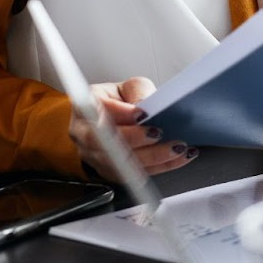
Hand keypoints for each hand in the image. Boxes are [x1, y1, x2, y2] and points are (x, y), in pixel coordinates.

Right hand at [68, 76, 195, 179]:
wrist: (111, 121)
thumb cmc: (118, 102)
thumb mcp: (128, 87)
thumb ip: (137, 92)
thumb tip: (145, 104)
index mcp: (86, 106)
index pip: (99, 109)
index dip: (121, 113)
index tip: (142, 113)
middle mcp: (84, 133)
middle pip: (105, 142)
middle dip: (135, 139)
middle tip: (159, 133)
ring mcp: (93, 155)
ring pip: (120, 163)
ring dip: (152, 157)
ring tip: (177, 148)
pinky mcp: (109, 172)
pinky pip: (134, 175)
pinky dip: (160, 167)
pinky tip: (178, 158)